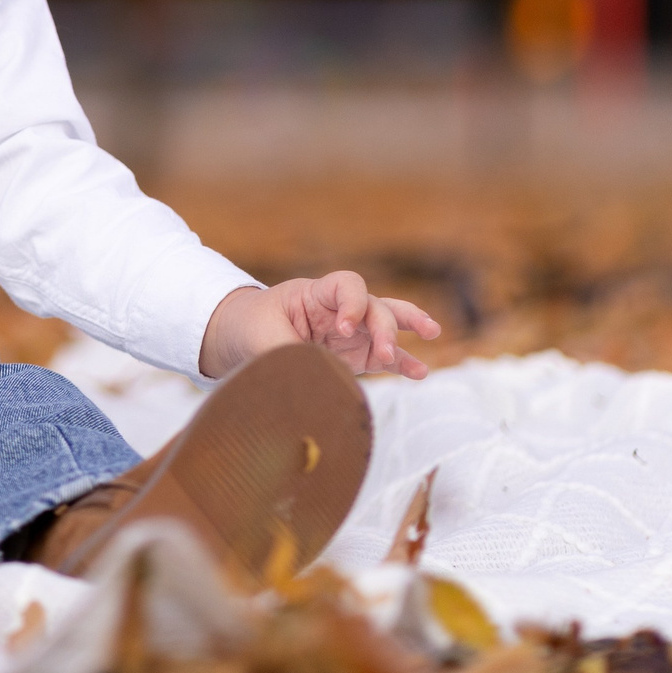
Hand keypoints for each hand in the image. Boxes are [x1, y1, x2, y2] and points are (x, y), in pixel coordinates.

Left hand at [198, 272, 439, 380]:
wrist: (239, 337)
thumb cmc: (250, 326)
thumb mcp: (261, 339)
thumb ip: (288, 355)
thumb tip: (307, 387)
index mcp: (314, 294)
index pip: (347, 285)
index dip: (352, 304)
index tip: (342, 328)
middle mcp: (338, 309)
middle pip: (373, 306)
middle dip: (383, 328)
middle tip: (383, 354)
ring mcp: (350, 332)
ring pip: (386, 323)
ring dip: (407, 329)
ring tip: (431, 332)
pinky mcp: (353, 355)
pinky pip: (384, 357)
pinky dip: (402, 364)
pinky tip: (420, 374)